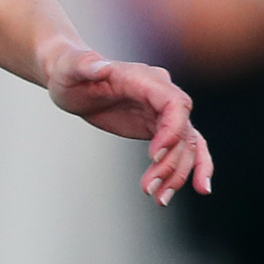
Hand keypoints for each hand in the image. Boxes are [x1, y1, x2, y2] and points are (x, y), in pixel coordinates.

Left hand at [45, 48, 212, 205]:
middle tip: (149, 188)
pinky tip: (195, 189)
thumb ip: (84, 64)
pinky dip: (189, 168)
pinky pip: (184, 148)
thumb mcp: (68, 68)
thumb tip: (99, 64)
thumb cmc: (68, 71)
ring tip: (159, 198)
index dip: (172, 130)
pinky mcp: (158, 127)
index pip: (175, 104)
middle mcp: (160, 94)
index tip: (154, 155)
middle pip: (183, 131)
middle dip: (171, 162)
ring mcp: (161, 112)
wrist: (70, 80)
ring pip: (186, 146)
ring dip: (177, 174)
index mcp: (144, 79)